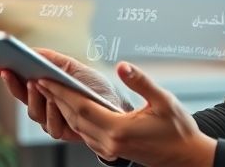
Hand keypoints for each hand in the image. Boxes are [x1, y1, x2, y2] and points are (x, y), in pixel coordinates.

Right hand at [0, 47, 129, 142]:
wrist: (117, 107)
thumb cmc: (94, 86)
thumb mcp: (72, 67)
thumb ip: (51, 60)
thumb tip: (29, 50)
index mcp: (44, 88)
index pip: (19, 82)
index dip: (6, 75)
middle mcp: (44, 104)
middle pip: (21, 97)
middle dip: (13, 83)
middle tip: (9, 70)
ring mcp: (51, 119)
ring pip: (33, 112)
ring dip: (34, 96)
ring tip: (35, 81)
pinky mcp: (63, 132)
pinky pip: (51, 124)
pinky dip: (52, 111)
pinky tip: (55, 100)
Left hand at [37, 61, 216, 166]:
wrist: (186, 157)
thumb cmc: (178, 129)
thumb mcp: (163, 100)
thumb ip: (141, 82)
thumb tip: (122, 66)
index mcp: (118, 130)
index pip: (80, 108)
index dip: (60, 92)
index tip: (44, 78)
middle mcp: (109, 143)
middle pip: (74, 117)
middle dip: (54, 98)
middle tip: (38, 79)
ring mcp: (109, 149)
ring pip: (77, 127)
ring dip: (62, 108)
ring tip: (49, 89)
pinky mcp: (111, 150)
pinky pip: (85, 133)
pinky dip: (74, 118)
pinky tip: (70, 106)